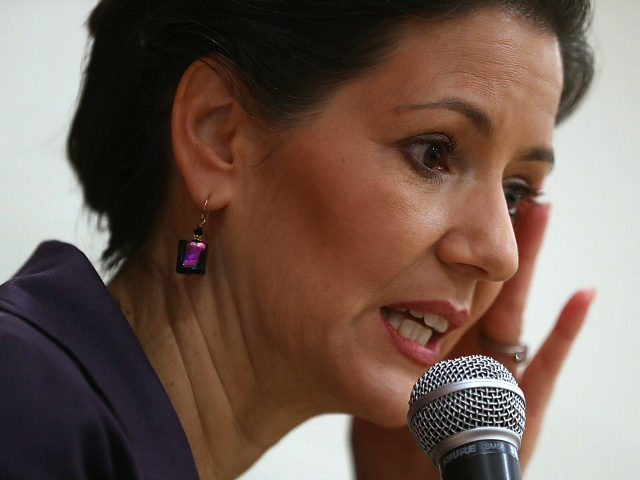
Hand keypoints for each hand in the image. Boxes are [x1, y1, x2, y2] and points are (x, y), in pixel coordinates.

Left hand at [351, 203, 594, 478]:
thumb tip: (337, 294)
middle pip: (486, 283)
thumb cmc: (389, 442)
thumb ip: (369, 345)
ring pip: (516, 308)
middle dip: (495, 237)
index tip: (452, 201)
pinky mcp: (522, 407)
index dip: (452, 244)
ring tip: (539, 212)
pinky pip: (545, 366)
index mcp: (437, 344)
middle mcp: (471, 351)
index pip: (447, 283)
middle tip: (502, 187)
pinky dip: (564, 332)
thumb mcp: (374, 383)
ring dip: (529, 261)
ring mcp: (498, 375)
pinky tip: (580, 297)